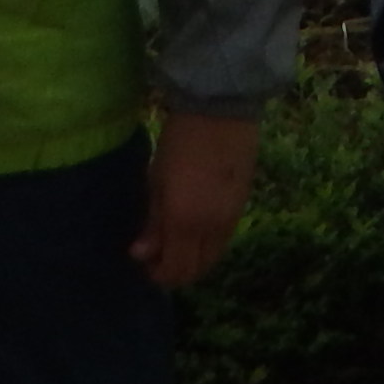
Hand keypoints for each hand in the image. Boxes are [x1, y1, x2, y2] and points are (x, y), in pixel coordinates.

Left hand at [133, 108, 260, 289]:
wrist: (222, 109)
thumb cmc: (179, 141)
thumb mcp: (157, 180)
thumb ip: (152, 222)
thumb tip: (140, 254)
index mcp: (185, 222)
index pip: (175, 270)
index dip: (158, 274)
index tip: (143, 262)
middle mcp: (212, 229)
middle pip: (197, 270)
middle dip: (176, 271)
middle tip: (157, 256)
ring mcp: (232, 218)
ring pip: (213, 256)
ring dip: (193, 258)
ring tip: (174, 241)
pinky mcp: (243, 205)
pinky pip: (224, 238)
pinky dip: (207, 243)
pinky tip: (194, 226)